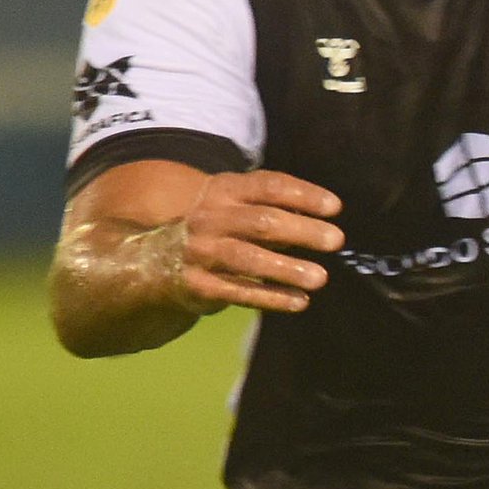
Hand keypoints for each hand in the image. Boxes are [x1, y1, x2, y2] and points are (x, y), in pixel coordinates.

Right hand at [164, 171, 345, 315]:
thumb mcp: (234, 207)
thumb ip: (273, 209)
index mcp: (224, 190)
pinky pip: (239, 292)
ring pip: (248, 259)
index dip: (302, 194)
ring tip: (320, 277)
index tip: (335, 207)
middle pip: (261, 221)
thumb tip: (323, 220)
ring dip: (287, 269)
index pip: (268, 186)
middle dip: (302, 230)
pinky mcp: (199, 284)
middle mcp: (210, 218)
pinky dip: (272, 297)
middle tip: (336, 240)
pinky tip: (300, 301)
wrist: (153, 259)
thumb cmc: (215, 229)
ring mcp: (202, 252)